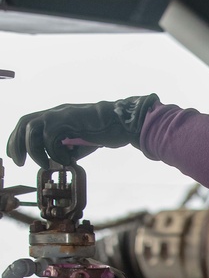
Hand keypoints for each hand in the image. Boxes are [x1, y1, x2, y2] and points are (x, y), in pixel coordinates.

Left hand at [7, 94, 158, 167]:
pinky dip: (56, 153)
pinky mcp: (67, 119)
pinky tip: (69, 160)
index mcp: (56, 115)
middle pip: (24, 123)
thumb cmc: (105, 132)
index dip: (17, 139)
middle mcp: (55, 112)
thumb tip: (55, 161)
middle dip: (16, 144)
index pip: (28, 124)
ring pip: (32, 130)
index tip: (16, 155)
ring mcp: (60, 114)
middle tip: (18, 162)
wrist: (123, 123)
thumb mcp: (80, 141)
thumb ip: (65, 147)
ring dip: (35, 150)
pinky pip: (50, 138)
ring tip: (46, 165)